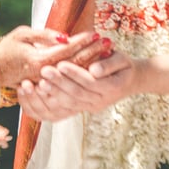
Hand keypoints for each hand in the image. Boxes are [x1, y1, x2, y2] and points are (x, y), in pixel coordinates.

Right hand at [0, 27, 107, 87]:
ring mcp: (46, 83)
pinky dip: (82, 73)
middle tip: (109, 42)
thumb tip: (65, 37)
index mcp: (39, 60)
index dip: (83, 41)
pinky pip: (68, 81)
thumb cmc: (7, 48)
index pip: (67, 50)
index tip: (96, 33)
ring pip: (74, 74)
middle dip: (93, 52)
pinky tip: (94, 66)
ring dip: (91, 62)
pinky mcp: (46, 88)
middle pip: (75, 63)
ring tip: (106, 52)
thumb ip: (44, 35)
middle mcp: (45, 74)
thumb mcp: (22, 35)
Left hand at [17, 51, 133, 121]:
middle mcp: (101, 101)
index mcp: (112, 88)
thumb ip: (109, 64)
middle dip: (59, 83)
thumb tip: (93, 70)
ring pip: (69, 104)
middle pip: (77, 95)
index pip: (90, 82)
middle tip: (44, 71)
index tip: (61, 63)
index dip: (75, 74)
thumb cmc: (125, 65)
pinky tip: (38, 92)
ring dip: (53, 93)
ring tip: (38, 81)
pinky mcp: (83, 108)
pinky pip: (66, 109)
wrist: (130, 81)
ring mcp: (92, 107)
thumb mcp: (123, 60)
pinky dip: (51, 102)